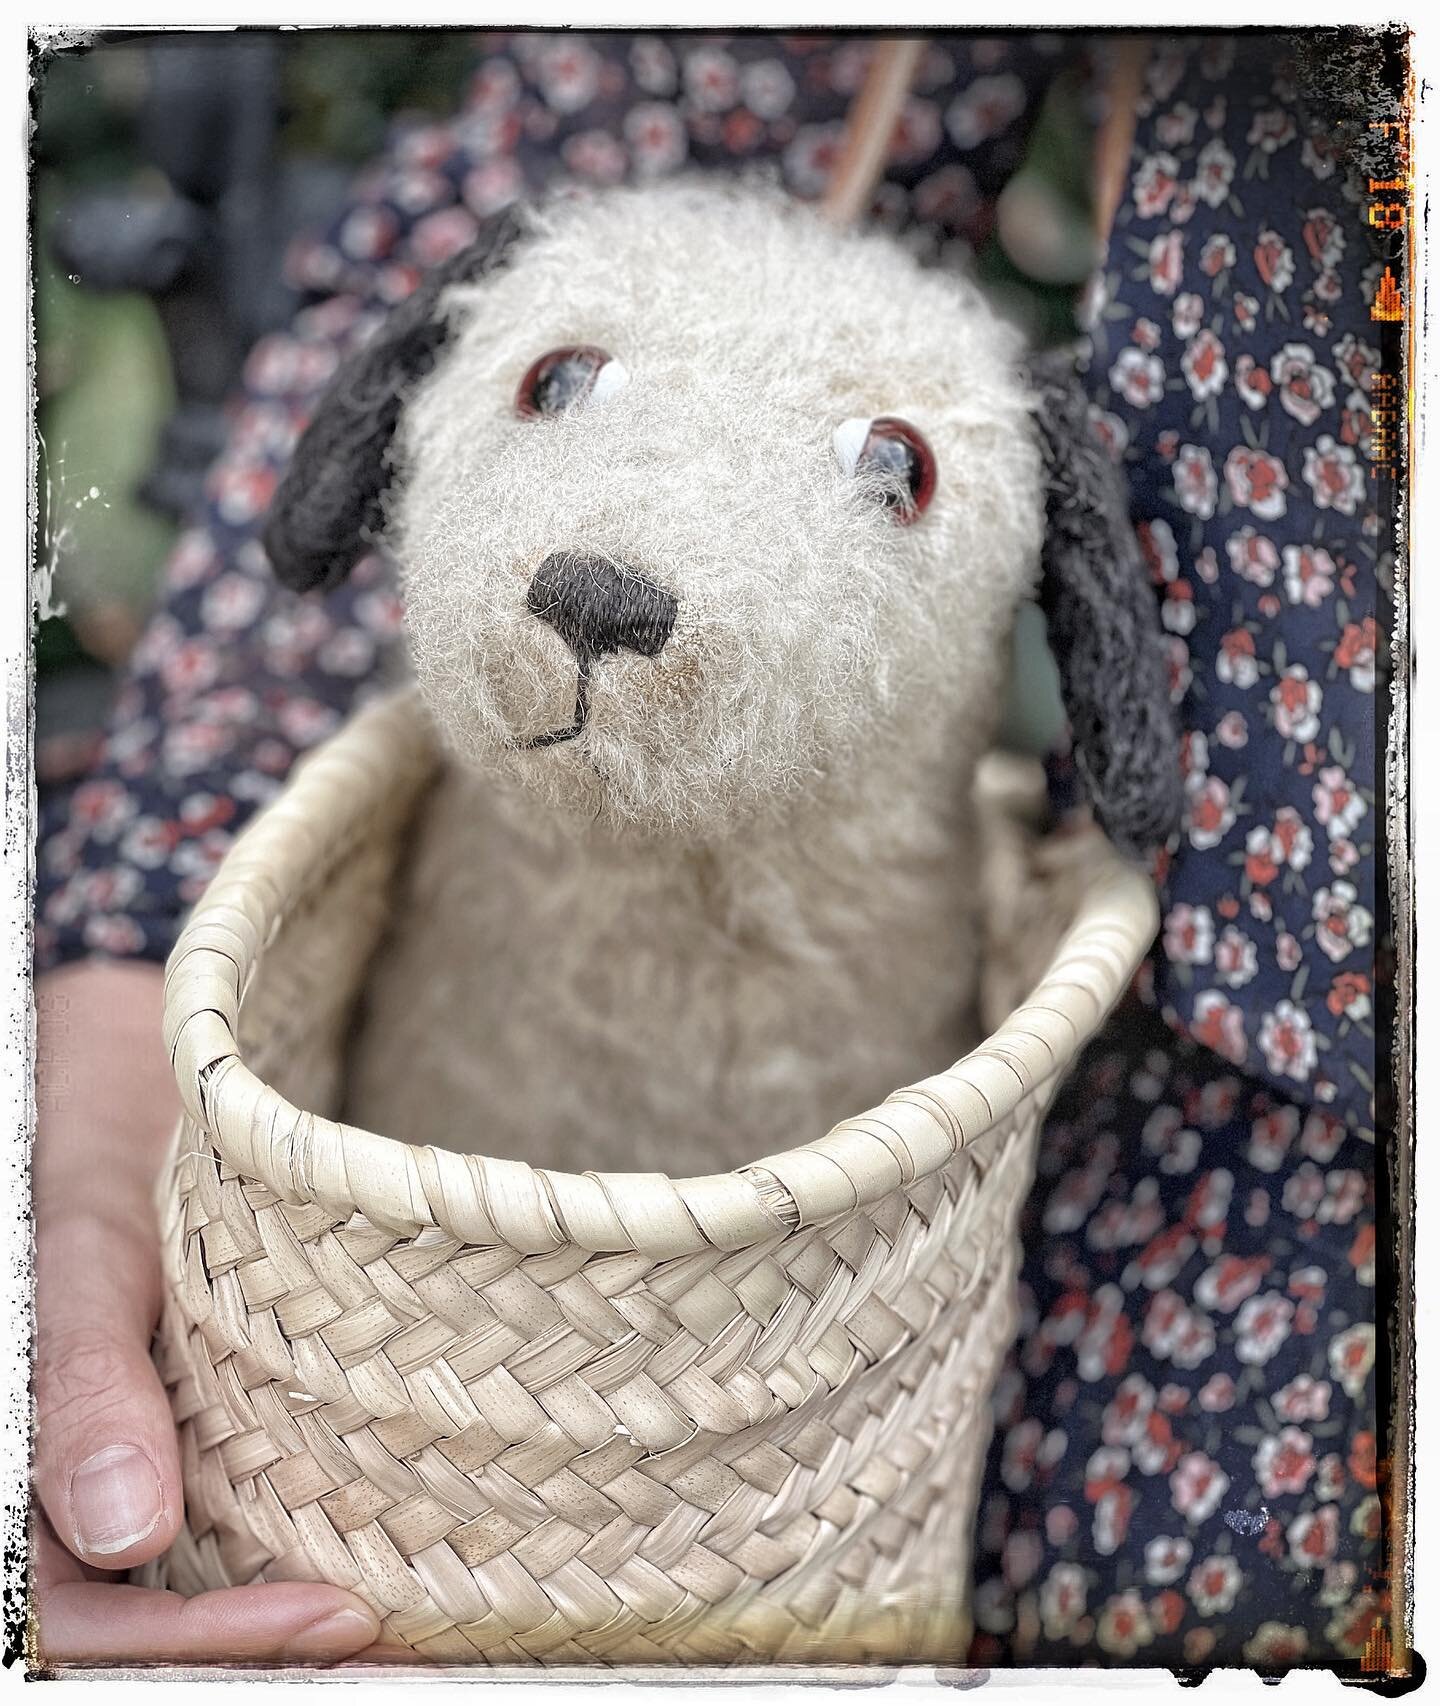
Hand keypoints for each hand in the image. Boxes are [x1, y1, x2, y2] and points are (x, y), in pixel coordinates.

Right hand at [31, 961, 381, 1667]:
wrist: (127, 1102)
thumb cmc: (97, 1161)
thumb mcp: (88, 1260)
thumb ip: (86, 1384)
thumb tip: (128, 1536)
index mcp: (11, 1470)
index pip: (67, 1624)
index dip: (187, 1651)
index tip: (334, 1617)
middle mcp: (49, 1498)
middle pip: (122, 1638)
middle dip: (244, 1667)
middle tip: (397, 1662)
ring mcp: (103, 1482)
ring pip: (161, 1604)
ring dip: (260, 1645)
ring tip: (398, 1647)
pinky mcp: (159, 1455)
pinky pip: (194, 1548)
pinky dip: (265, 1584)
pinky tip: (360, 1579)